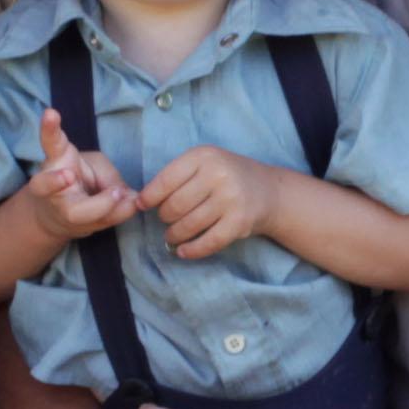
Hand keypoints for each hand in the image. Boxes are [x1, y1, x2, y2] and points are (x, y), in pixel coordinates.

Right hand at [25, 108, 144, 243]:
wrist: (61, 217)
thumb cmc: (80, 181)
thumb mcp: (93, 167)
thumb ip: (107, 176)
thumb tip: (130, 196)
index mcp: (56, 161)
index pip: (50, 142)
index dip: (49, 128)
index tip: (50, 113)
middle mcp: (53, 188)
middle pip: (45, 186)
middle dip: (54, 181)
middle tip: (68, 174)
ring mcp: (65, 211)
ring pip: (76, 212)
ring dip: (100, 205)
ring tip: (119, 194)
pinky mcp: (83, 226)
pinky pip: (102, 222)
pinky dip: (121, 213)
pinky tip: (133, 204)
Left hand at [141, 145, 284, 260]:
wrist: (268, 191)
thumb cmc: (226, 177)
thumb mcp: (204, 163)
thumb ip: (176, 176)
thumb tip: (141, 200)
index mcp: (204, 156)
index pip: (166, 180)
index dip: (149, 197)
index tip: (141, 205)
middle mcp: (218, 174)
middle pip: (175, 206)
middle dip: (164, 217)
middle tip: (165, 220)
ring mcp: (230, 199)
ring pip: (188, 225)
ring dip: (174, 235)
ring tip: (172, 236)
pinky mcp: (239, 222)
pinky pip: (208, 242)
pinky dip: (191, 250)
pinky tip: (183, 251)